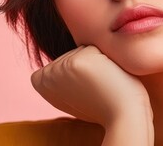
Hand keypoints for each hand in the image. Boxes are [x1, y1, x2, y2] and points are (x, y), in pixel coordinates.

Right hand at [30, 45, 151, 126]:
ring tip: (103, 85)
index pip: (63, 58)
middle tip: (97, 89)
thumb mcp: (75, 90)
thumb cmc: (104, 105)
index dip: (80, 73)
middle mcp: (45, 75)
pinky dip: (109, 59)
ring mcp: (59, 68)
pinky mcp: (77, 62)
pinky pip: (97, 45)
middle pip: (74, 51)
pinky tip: (109, 79)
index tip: (86, 92)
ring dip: (99, 62)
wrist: (122, 117)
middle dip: (90, 66)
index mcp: (40, 82)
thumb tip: (69, 54)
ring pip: (85, 48)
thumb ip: (66, 75)